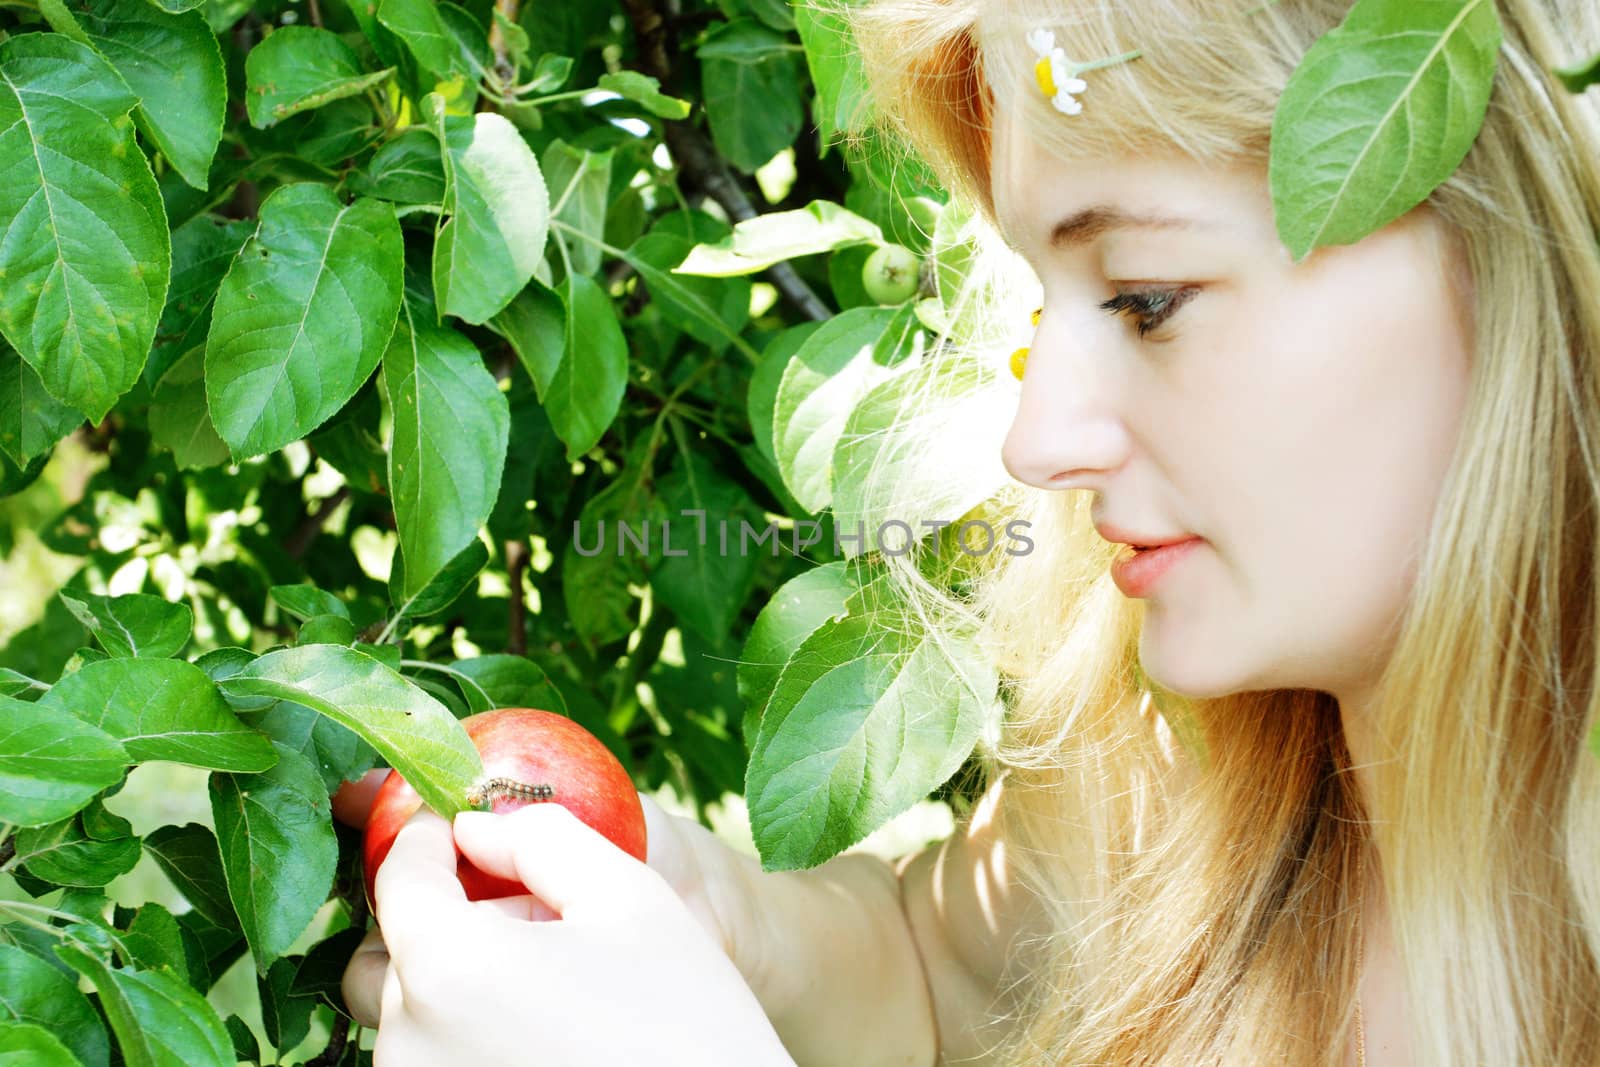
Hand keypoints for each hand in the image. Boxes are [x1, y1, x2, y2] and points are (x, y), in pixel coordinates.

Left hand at [336, 774, 774, 1028]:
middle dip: (452, 916)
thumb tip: (472, 827)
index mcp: (445, 969)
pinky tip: (548, 1033)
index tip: (469, 824)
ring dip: (461, 979)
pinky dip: (470, 1033)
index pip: (400, 875)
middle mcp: (409, 1045)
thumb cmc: (684, 1012)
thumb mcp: (626, 893)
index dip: (432, 834)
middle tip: (535, 916)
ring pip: (412, 1012)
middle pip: (396, 950)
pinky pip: (434, 1059)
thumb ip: (536, 837)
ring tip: (553, 981)